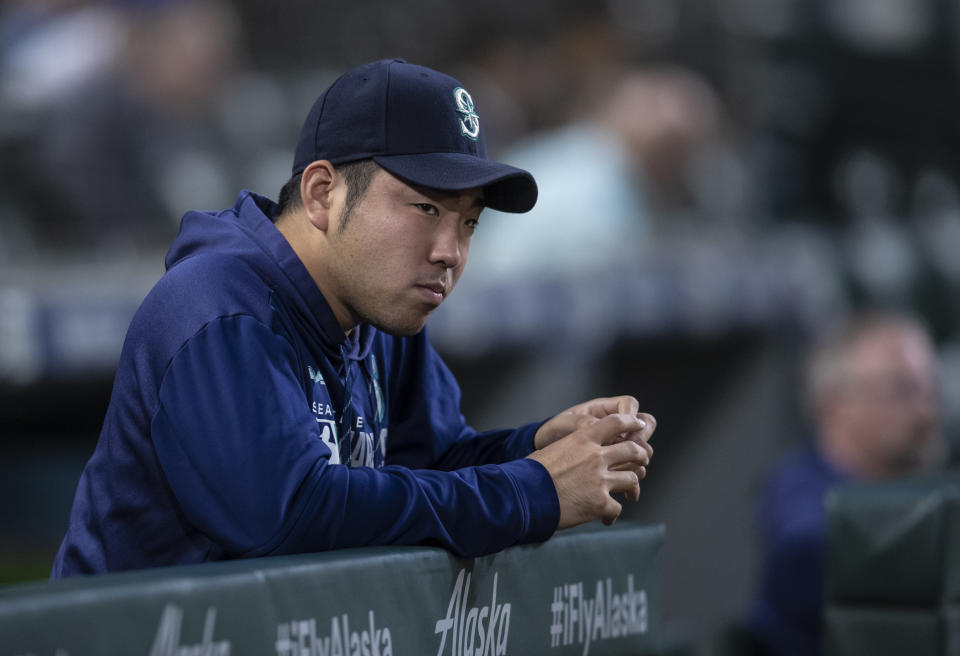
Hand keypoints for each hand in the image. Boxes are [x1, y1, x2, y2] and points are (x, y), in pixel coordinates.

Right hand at [527, 413, 651, 528]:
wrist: (524, 496)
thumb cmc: (530, 473)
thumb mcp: (552, 449)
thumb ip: (571, 448)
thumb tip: (573, 454)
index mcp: (582, 439)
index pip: (615, 422)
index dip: (631, 422)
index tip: (639, 425)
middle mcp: (595, 457)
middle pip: (632, 450)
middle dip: (640, 456)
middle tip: (642, 461)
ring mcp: (600, 480)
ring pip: (632, 479)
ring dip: (630, 487)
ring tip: (628, 494)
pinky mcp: (600, 503)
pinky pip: (617, 508)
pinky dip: (612, 513)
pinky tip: (605, 517)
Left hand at [534, 397, 654, 472]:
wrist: (545, 458)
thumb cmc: (553, 433)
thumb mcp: (563, 424)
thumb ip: (582, 423)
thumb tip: (598, 427)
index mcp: (603, 410)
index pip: (629, 404)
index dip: (631, 417)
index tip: (625, 432)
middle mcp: (615, 427)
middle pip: (645, 425)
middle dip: (641, 440)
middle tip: (634, 455)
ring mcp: (618, 446)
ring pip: (643, 450)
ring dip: (639, 462)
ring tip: (628, 475)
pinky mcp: (616, 466)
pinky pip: (633, 470)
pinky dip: (632, 481)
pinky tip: (624, 493)